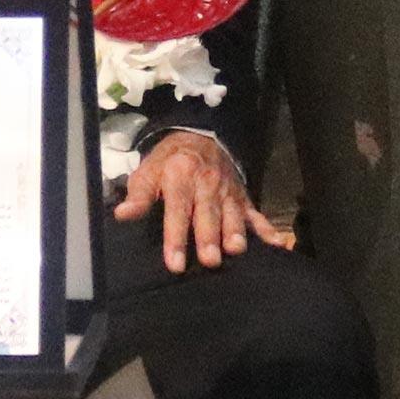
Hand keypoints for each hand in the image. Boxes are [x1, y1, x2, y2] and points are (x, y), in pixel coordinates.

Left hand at [113, 128, 281, 273]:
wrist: (199, 136)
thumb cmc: (169, 161)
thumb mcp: (148, 171)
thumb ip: (138, 195)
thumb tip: (123, 214)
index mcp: (180, 177)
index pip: (177, 210)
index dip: (176, 236)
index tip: (174, 262)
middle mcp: (206, 184)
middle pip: (207, 214)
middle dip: (209, 237)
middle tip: (210, 261)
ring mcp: (227, 191)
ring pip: (232, 213)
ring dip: (234, 232)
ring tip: (236, 250)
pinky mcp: (241, 197)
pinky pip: (255, 213)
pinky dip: (266, 228)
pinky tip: (276, 243)